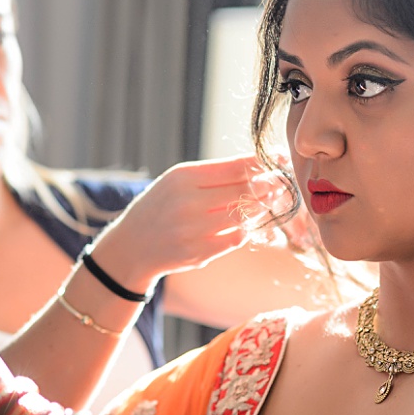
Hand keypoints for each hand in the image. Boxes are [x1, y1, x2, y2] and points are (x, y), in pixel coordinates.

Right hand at [85, 155, 291, 290]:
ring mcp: (193, 229)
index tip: (278, 161)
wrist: (133, 244)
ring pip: (244, 215)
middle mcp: (187, 201)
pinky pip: (236, 239)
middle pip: (244, 190)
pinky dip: (244, 230)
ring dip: (260, 208)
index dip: (262, 164)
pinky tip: (241, 224)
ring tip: (264, 202)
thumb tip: (260, 166)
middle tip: (280, 184)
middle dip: (269, 186)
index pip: (235, 167)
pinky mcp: (199, 253)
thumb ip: (215, 175)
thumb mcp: (178, 181)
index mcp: (183, 176)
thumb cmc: (162, 206)